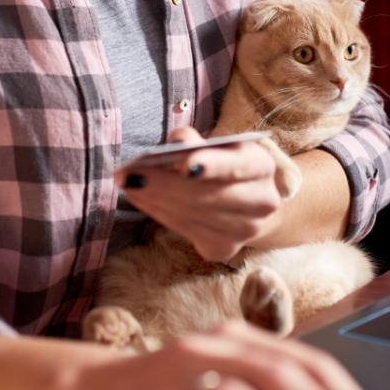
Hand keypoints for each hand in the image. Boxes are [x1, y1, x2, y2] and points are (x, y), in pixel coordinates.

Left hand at [117, 127, 281, 260]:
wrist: (249, 202)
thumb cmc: (225, 166)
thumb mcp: (218, 145)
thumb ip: (195, 141)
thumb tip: (173, 145)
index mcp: (261, 167)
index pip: (236, 165)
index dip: (211, 165)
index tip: (185, 163)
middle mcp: (260, 202)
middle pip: (206, 195)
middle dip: (163, 183)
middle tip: (128, 173)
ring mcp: (245, 230)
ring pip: (191, 214)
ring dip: (154, 199)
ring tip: (128, 184)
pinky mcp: (224, 248)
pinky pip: (185, 230)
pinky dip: (160, 213)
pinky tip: (142, 200)